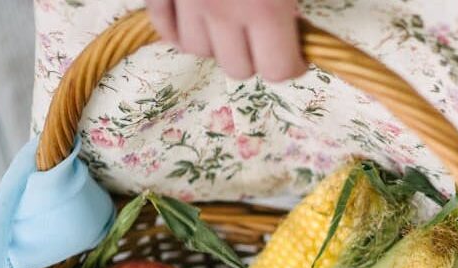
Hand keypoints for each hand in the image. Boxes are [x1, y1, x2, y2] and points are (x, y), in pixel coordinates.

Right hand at [146, 0, 305, 81]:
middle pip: (237, 69)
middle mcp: (222, 10)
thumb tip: (294, 39)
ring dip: (213, 41)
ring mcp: (185, 0)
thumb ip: (287, 7)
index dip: (290, 66)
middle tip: (259, 34)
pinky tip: (190, 15)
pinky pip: (162, 26)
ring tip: (224, 16)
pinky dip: (174, 27)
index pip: (277, 70)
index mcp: (265, 7)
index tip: (295, 58)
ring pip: (197, 49)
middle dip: (252, 57)